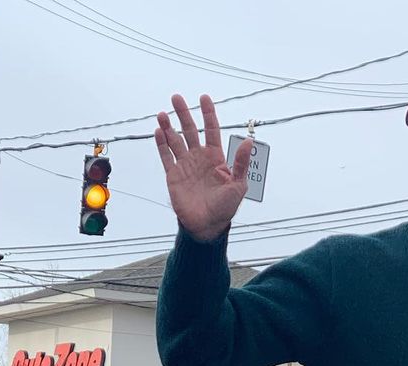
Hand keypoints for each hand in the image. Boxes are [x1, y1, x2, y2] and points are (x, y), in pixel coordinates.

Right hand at [155, 94, 251, 242]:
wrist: (207, 226)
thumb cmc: (225, 207)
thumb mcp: (238, 185)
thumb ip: (241, 163)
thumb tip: (249, 142)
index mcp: (215, 157)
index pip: (211, 130)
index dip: (208, 114)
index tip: (204, 98)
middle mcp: (199, 158)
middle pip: (189, 130)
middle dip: (183, 113)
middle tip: (176, 97)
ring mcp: (185, 166)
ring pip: (175, 140)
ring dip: (168, 127)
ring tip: (163, 114)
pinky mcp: (173, 176)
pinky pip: (166, 157)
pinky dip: (161, 144)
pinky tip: (158, 131)